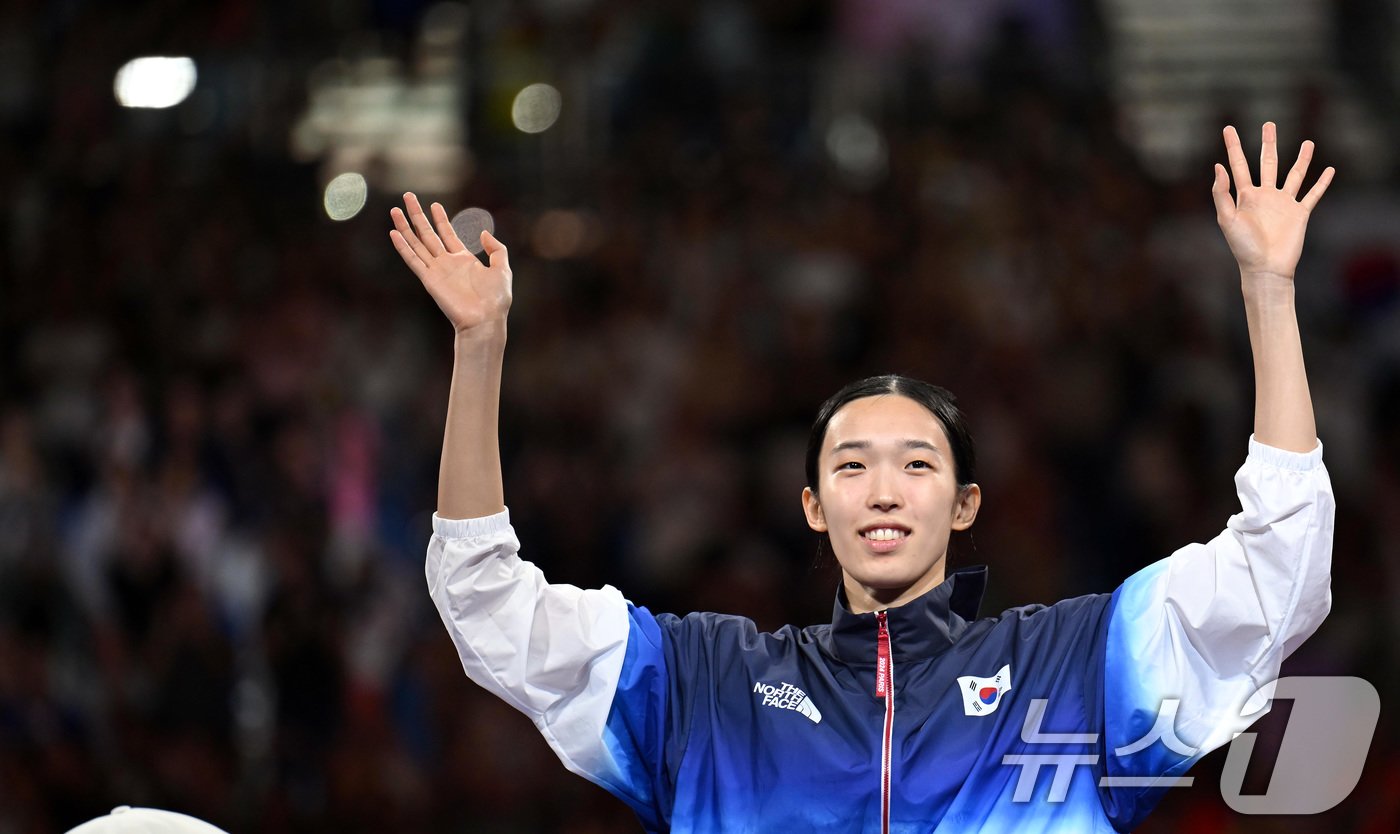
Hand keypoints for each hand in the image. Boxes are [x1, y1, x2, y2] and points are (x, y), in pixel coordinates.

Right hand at [389, 193, 511, 333]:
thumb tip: (484, 233)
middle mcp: (447, 263)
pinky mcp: (429, 280)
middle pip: (428, 234)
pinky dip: (403, 247)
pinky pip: (413, 260)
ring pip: (416, 243)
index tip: (434, 204)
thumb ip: (496, 249)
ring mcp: (436, 270)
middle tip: (408, 196)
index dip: (441, 219)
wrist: (485, 319)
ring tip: (394, 210)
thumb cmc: (496, 299)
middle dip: (418, 215)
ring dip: (405, 226)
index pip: (448, 234)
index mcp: (463, 260)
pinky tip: (394, 233)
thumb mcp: (502, 268)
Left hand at [1212, 123, 1333, 281]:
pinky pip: (1313, 194)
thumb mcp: (1227, 219)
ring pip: (1294, 174)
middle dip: (1269, 143)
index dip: (1233, 146)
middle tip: (1269, 124)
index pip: (1238, 165)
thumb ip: (1222, 193)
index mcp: (1245, 196)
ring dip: (1301, 159)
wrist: (1265, 268)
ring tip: (1308, 142)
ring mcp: (1283, 203)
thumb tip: (1218, 166)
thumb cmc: (1242, 247)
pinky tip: (1329, 171)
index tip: (1228, 128)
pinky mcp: (1299, 213)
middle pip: (1268, 162)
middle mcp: (1265, 196)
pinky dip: (1322, 183)